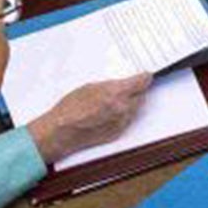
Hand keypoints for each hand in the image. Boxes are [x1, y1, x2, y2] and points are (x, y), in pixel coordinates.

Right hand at [28, 74, 152, 165]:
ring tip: (115, 100)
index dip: (144, 77)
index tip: (146, 75)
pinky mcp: (118, 132)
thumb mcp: (91, 87)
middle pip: (142, 96)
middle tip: (128, 88)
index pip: (143, 82)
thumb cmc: (70, 108)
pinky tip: (110, 112)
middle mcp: (122, 108)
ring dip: (131, 103)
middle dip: (137, 91)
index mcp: (116, 93)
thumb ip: (112, 85)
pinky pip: (128, 120)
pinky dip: (124, 115)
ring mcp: (122, 122)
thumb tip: (124, 83)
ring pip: (136, 109)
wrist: (61, 132)